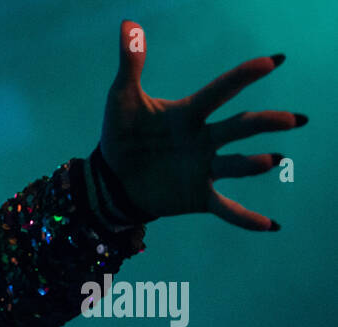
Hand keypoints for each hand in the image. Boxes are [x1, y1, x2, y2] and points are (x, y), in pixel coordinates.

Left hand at [100, 19, 305, 229]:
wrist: (109, 180)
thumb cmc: (120, 136)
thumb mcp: (121, 99)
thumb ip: (130, 63)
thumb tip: (128, 24)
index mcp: (189, 114)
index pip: (221, 91)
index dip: (244, 76)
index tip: (274, 60)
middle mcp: (204, 139)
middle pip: (240, 127)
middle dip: (266, 122)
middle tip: (293, 119)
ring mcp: (204, 168)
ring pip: (235, 164)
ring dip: (253, 163)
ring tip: (272, 160)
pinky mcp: (198, 197)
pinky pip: (226, 208)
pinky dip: (246, 218)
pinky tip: (270, 226)